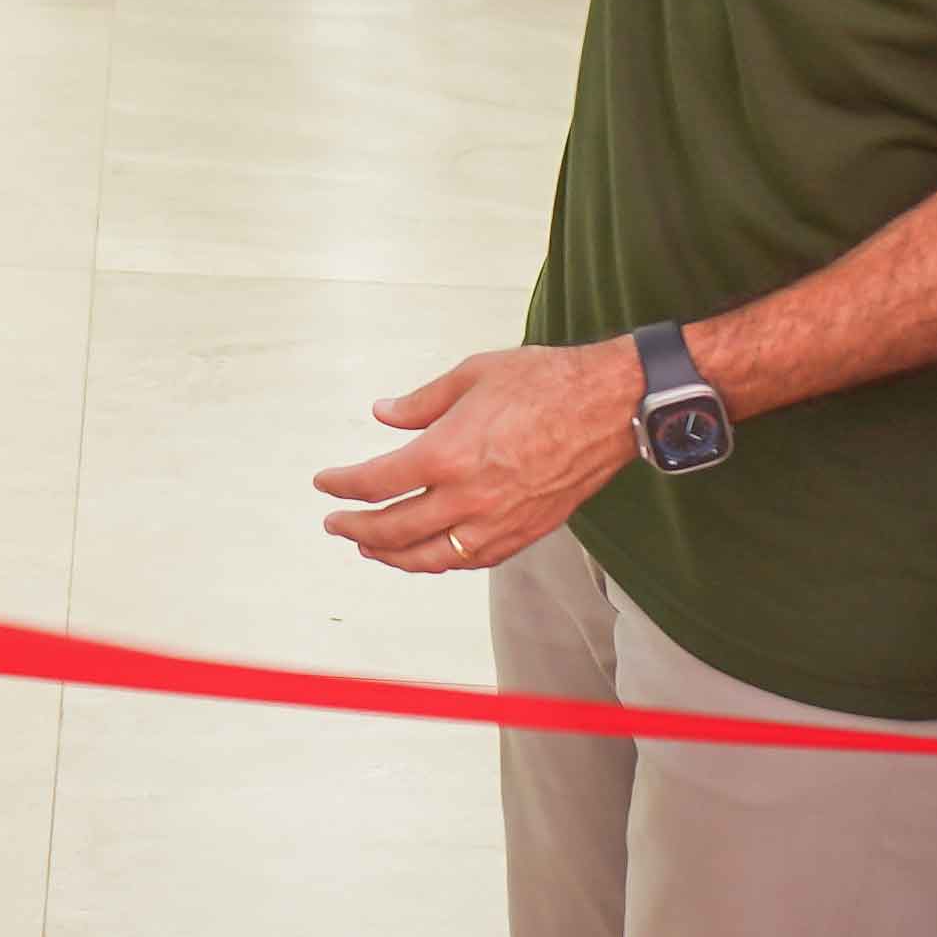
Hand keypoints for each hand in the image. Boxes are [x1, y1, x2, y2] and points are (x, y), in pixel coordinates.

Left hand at [314, 342, 638, 573]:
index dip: (343, 485)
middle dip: (356, 528)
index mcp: (446, 454)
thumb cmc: (547, 384)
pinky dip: (440, 560)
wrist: (609, 406)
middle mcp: (467, 498)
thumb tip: (383, 413)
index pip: (376, 482)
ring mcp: (497, 522)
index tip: (327, 482)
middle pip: (394, 529)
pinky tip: (427, 553)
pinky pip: (470, 559)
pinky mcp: (523, 532)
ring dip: (392, 556)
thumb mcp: (471, 375)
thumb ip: (420, 403)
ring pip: (430, 557)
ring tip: (369, 548)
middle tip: (335, 524)